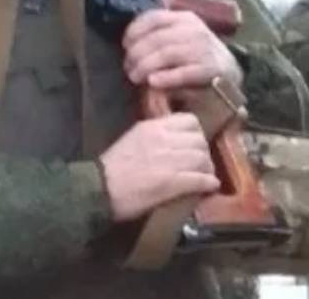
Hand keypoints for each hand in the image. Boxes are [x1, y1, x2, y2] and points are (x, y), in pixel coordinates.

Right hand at [98, 113, 219, 221]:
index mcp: (153, 127)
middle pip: (200, 141)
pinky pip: (200, 179)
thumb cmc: (113, 166)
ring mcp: (168, 161)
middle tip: (201, 164)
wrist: (99, 188)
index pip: (190, 121)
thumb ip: (155, 134)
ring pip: (203, 159)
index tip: (194, 144)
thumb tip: (175, 138)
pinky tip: (209, 187)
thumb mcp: (134, 138)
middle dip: (204, 153)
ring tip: (205, 177)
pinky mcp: (171, 182)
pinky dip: (208, 183)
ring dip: (207, 169)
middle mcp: (163, 139)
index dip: (197, 134)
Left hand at [122, 9, 242, 90]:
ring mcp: (205, 49)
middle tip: (128, 68)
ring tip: (135, 77)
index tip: (124, 46)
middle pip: (157, 38)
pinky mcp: (212, 69)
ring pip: (167, 54)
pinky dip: (166, 77)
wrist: (230, 75)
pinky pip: (184, 72)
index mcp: (184, 18)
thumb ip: (159, 37)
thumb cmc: (196, 57)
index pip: (154, 18)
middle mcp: (195, 30)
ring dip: (146, 66)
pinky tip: (153, 82)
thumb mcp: (179, 39)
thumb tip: (129, 45)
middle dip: (137, 54)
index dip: (135, 31)